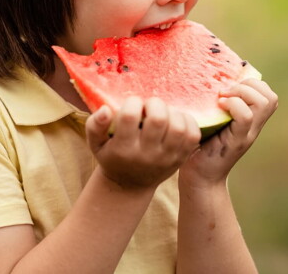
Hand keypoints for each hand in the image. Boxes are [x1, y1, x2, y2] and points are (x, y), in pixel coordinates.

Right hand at [86, 96, 201, 189]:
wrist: (130, 185)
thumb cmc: (111, 156)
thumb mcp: (96, 144)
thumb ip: (94, 125)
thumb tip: (106, 108)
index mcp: (124, 149)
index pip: (130, 117)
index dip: (132, 103)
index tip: (132, 104)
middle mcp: (147, 154)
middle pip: (158, 119)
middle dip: (154, 104)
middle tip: (149, 107)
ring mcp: (167, 158)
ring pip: (179, 127)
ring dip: (171, 112)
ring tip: (162, 113)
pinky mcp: (181, 158)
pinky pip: (193, 134)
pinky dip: (187, 121)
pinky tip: (175, 119)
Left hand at [179, 79, 277, 187]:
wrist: (200, 178)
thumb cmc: (200, 146)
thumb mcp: (213, 121)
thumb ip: (218, 106)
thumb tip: (208, 79)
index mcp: (251, 121)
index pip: (268, 95)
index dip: (254, 83)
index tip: (230, 85)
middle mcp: (253, 127)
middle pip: (271, 97)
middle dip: (249, 85)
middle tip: (226, 91)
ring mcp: (247, 135)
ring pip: (264, 103)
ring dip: (242, 92)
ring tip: (223, 98)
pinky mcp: (236, 141)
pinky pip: (246, 116)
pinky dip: (233, 105)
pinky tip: (218, 106)